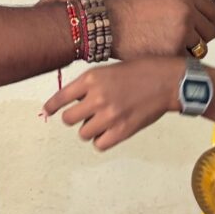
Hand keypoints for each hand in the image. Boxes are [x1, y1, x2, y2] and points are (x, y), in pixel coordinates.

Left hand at [42, 58, 184, 148]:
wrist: (167, 80)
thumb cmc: (141, 71)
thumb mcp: (109, 69)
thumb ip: (90, 83)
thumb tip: (73, 100)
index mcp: (92, 78)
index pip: (61, 97)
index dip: (52, 106)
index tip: (48, 111)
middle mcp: (97, 97)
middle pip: (68, 119)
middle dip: (75, 117)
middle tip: (85, 114)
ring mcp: (109, 115)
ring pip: (83, 134)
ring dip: (90, 129)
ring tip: (103, 121)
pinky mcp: (122, 130)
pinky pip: (99, 144)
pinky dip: (102, 140)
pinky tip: (110, 130)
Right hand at [108, 0, 214, 58]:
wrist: (106, 23)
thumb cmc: (127, 11)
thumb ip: (182, 3)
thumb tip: (201, 16)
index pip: (212, 10)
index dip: (205, 21)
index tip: (200, 28)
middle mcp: (187, 8)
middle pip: (209, 29)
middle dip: (198, 37)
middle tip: (183, 41)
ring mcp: (183, 29)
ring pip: (201, 46)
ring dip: (189, 50)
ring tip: (169, 47)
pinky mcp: (175, 49)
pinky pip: (188, 60)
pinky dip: (178, 60)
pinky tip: (163, 54)